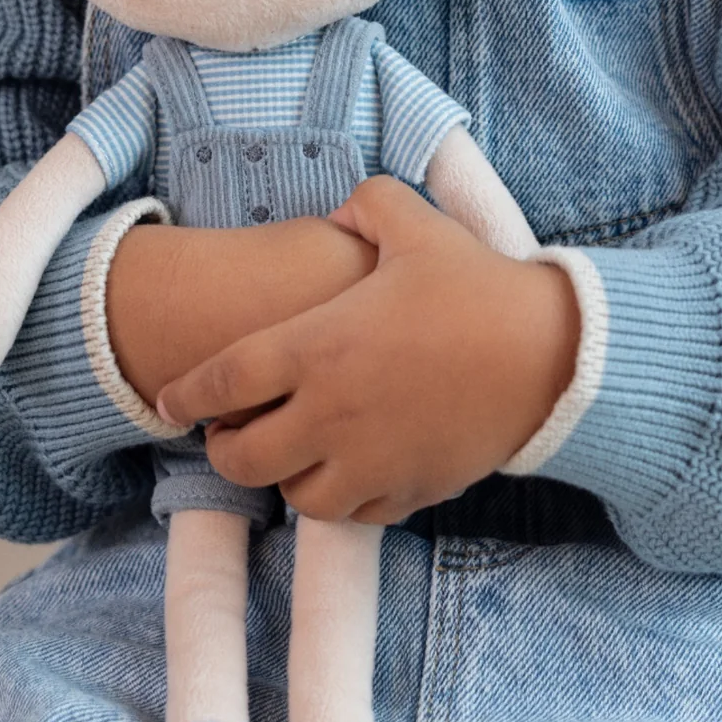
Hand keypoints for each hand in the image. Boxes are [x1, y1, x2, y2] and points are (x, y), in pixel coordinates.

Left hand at [156, 176, 579, 523]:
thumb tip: (340, 215)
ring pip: (296, 496)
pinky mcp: (409, 488)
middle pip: (242, 458)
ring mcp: (369, 460)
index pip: (221, 381)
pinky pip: (355, 514)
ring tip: (298, 452)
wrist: (552, 357)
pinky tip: (353, 469)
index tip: (169, 403)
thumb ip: (365, 207)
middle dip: (223, 450)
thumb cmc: (479, 289)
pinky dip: (343, 498)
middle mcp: (330, 412)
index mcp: (317, 346)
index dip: (184, 396)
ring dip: (286, 476)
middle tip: (230, 434)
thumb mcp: (417, 225)